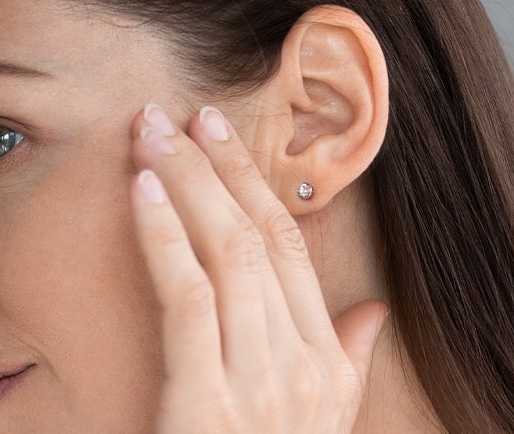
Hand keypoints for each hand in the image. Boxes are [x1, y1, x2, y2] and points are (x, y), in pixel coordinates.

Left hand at [127, 104, 389, 431]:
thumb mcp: (315, 426)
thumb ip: (345, 368)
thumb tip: (372, 314)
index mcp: (327, 369)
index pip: (291, 250)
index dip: (253, 183)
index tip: (218, 134)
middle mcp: (302, 371)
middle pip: (260, 238)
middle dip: (216, 166)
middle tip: (176, 111)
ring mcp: (259, 387)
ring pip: (226, 253)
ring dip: (185, 181)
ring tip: (149, 132)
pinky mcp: (207, 402)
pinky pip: (187, 297)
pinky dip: (163, 234)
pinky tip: (142, 191)